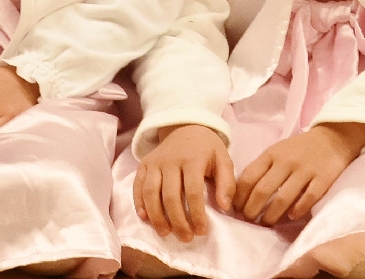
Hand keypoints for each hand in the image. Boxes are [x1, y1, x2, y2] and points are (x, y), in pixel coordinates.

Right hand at [135, 124, 234, 241]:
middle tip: (185, 238)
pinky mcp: (143, 164)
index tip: (201, 231)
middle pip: (170, 196)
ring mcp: (154, 162)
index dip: (196, 214)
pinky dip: (139, 203)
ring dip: (157, 216)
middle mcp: (170, 160)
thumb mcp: (223, 159)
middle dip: (177, 221)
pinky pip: (137, 186)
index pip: (193, 192)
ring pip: (151, 193)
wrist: (186, 126)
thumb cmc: (207, 148)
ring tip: (166, 233)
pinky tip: (146, 218)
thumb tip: (224, 207)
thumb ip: (227, 182)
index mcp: (192, 159)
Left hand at [232, 122, 364, 224]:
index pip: (248, 177)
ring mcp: (305, 171)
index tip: (236, 209)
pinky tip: (291, 216)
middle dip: (252, 210)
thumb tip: (241, 195)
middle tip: (249, 220)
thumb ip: (261, 169)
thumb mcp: (277, 151)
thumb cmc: (299, 149)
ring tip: (267, 223)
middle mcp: (286, 162)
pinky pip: (307, 199)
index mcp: (271, 154)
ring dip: (271, 215)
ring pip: (283, 199)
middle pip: (262, 191)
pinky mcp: (322, 179)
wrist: (333, 138)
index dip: (239, 196)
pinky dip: (297, 210)